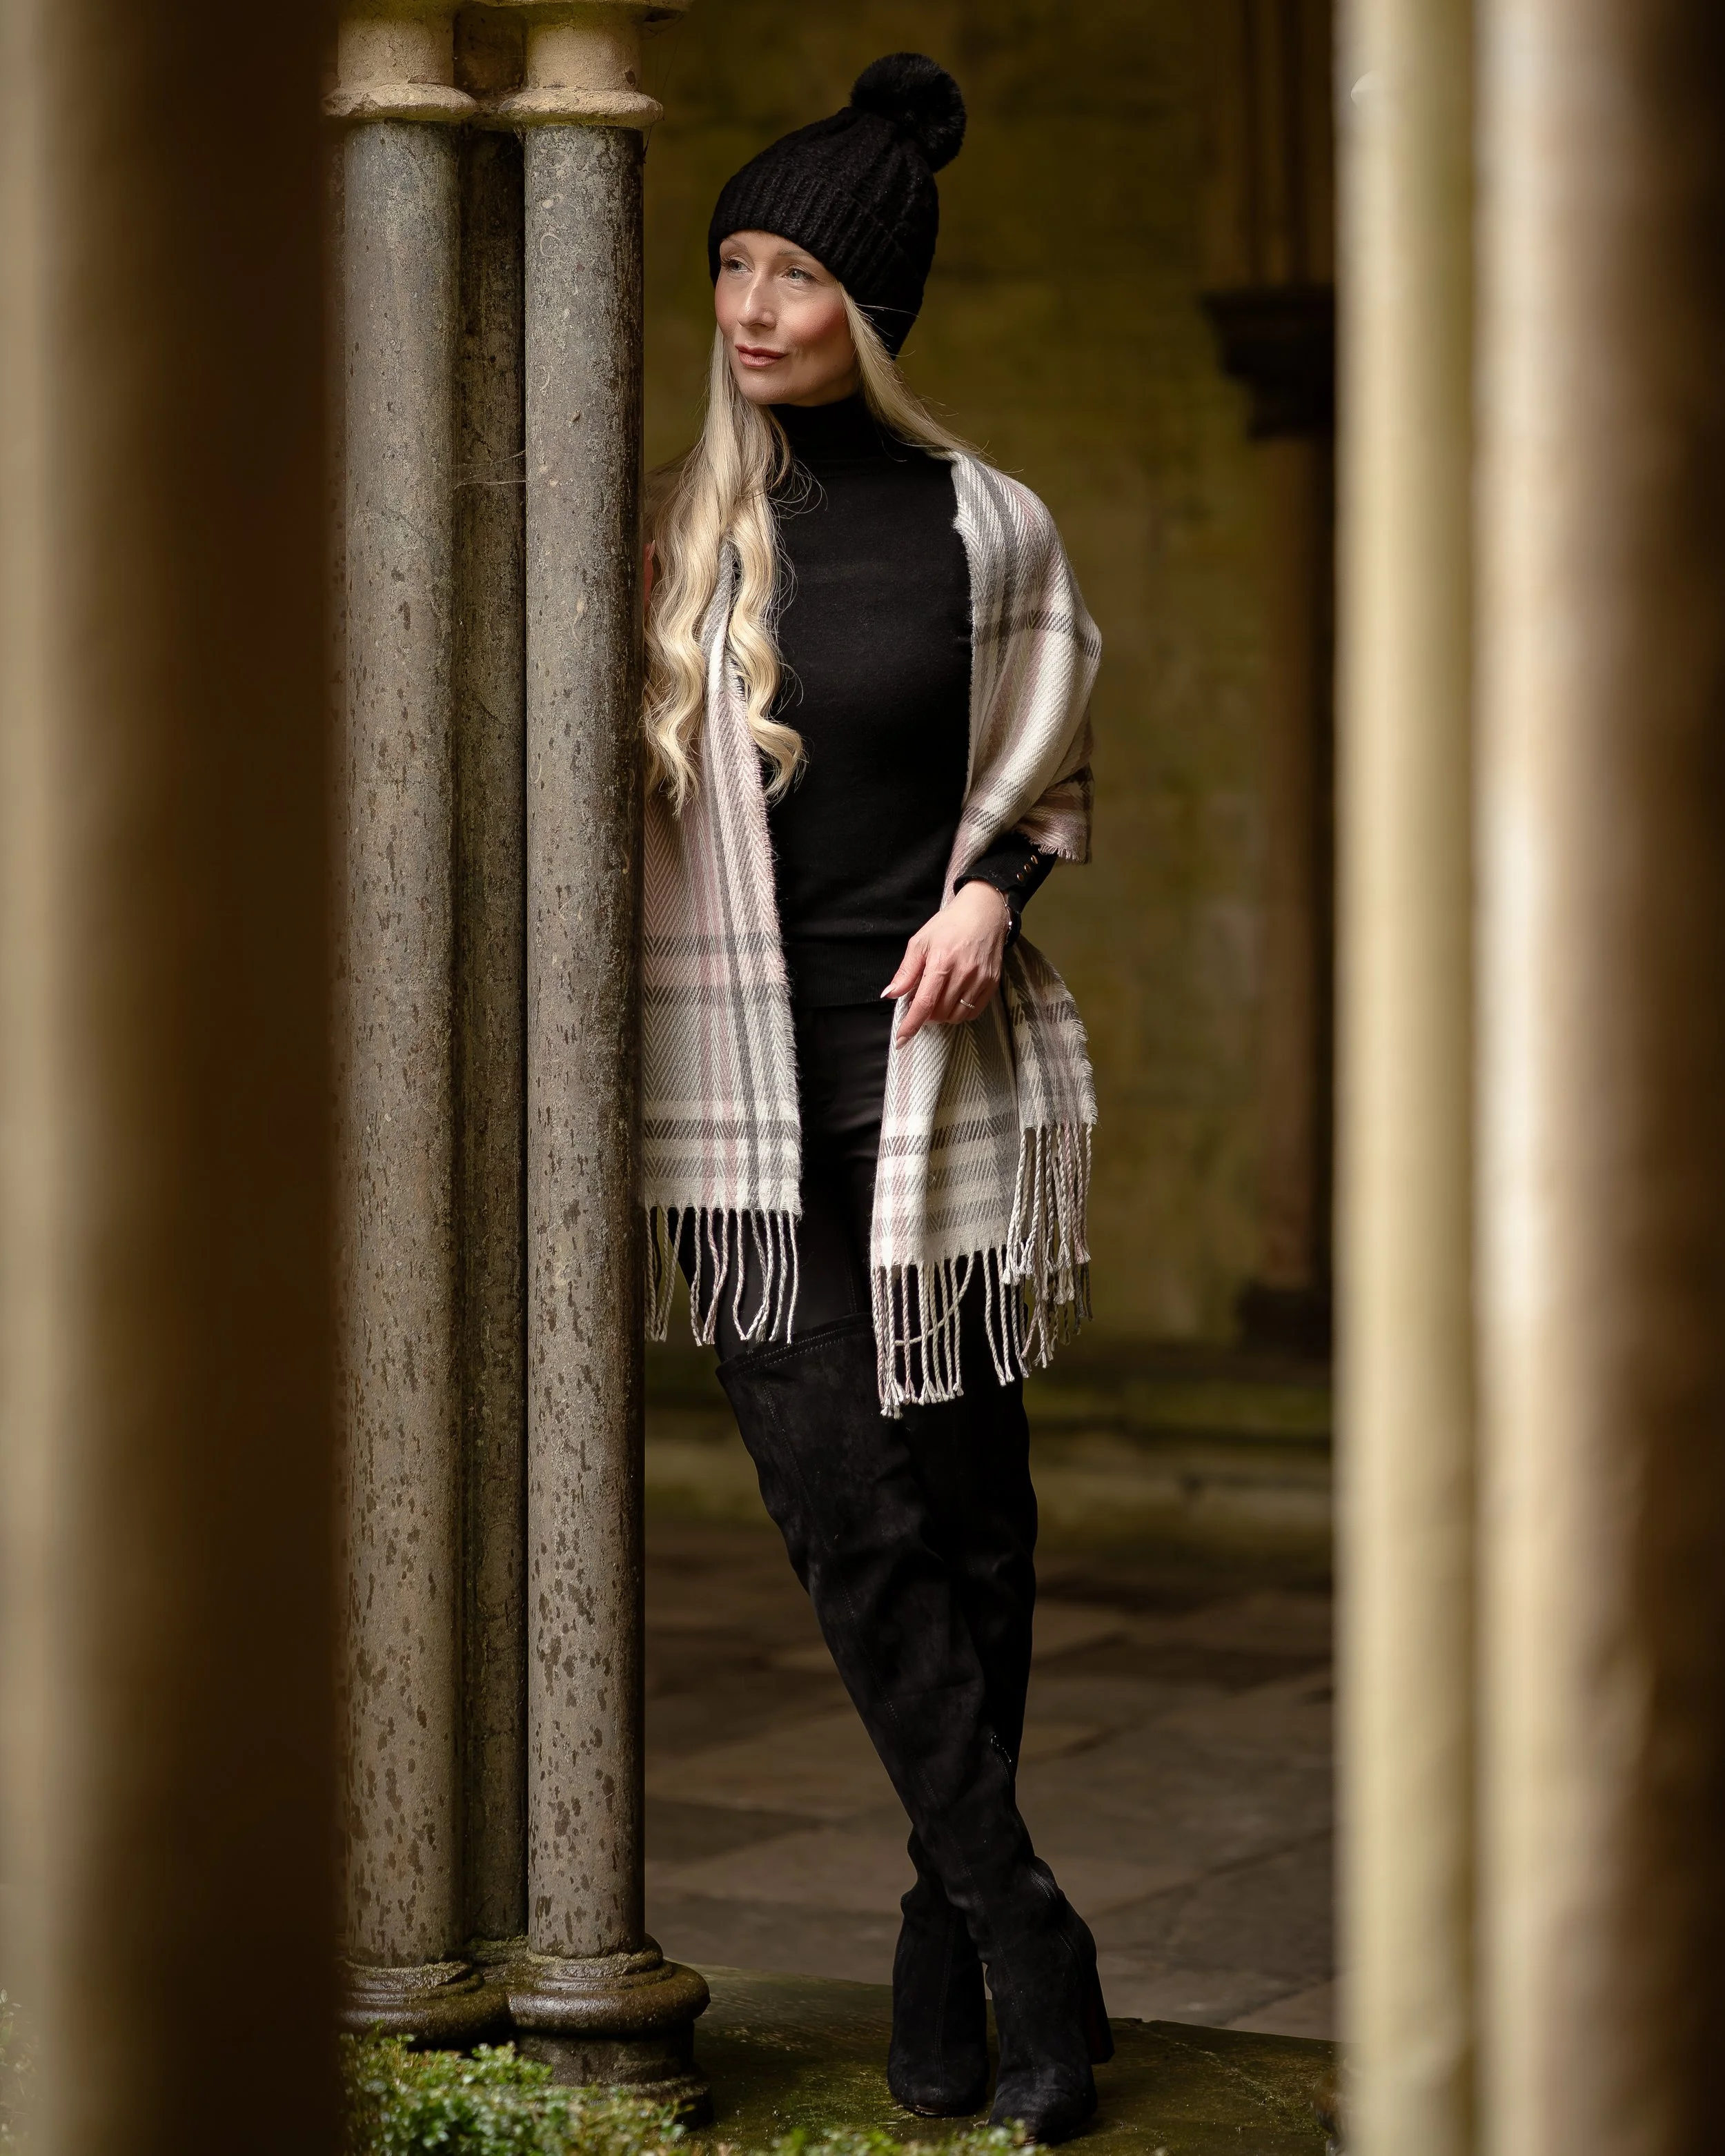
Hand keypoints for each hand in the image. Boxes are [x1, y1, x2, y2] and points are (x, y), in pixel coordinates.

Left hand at [883, 882, 1010, 1043]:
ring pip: (956, 1016)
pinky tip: (953, 1000)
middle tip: (922, 999)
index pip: (924, 1003)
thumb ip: (906, 971)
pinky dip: (959, 1013)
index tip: (901, 1040)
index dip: (911, 1025)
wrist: (983, 913)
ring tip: (938, 999)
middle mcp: (963, 973)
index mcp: (941, 962)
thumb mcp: (920, 943)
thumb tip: (890, 994)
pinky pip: (973, 1012)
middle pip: (939, 1012)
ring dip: (942, 1015)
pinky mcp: (992, 983)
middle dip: (926, 1014)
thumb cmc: (949, 925)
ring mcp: (980, 980)